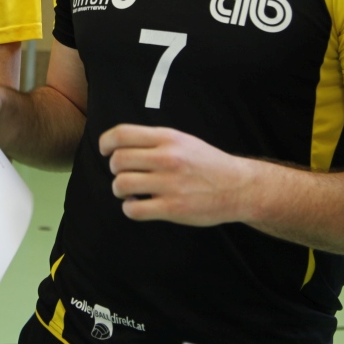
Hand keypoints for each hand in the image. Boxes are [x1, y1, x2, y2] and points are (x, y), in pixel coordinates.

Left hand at [98, 124, 249, 225]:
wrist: (238, 186)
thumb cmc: (206, 163)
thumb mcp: (182, 141)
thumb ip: (154, 141)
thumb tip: (119, 145)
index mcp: (168, 138)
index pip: (122, 134)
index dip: (106, 142)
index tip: (105, 151)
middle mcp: (168, 158)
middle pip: (118, 160)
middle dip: (115, 169)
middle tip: (124, 174)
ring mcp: (170, 184)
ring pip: (121, 184)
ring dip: (119, 189)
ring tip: (130, 191)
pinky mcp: (172, 208)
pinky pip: (134, 209)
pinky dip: (130, 208)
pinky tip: (138, 205)